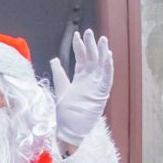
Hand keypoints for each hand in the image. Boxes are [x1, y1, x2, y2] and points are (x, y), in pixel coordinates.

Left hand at [49, 29, 113, 147]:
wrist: (69, 130)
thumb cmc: (66, 113)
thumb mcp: (61, 88)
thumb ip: (59, 73)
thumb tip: (54, 59)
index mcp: (80, 78)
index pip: (81, 58)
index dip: (80, 46)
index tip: (77, 35)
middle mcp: (90, 79)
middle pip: (92, 58)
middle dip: (91, 45)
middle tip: (89, 32)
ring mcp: (96, 85)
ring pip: (101, 65)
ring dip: (102, 53)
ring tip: (102, 40)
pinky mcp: (101, 93)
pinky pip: (107, 78)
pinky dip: (108, 67)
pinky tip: (108, 56)